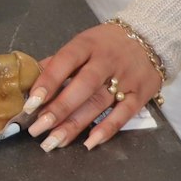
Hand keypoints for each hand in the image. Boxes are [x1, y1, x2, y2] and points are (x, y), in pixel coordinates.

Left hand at [22, 23, 162, 152]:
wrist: (150, 37)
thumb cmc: (107, 44)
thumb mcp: (82, 43)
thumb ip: (58, 63)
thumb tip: (30, 83)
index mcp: (88, 45)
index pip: (65, 61)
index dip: (48, 82)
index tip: (31, 103)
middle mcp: (107, 61)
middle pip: (83, 87)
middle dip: (59, 109)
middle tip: (38, 129)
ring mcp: (125, 79)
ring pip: (99, 103)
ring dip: (75, 125)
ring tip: (53, 141)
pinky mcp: (141, 94)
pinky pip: (124, 115)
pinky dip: (107, 129)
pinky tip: (89, 143)